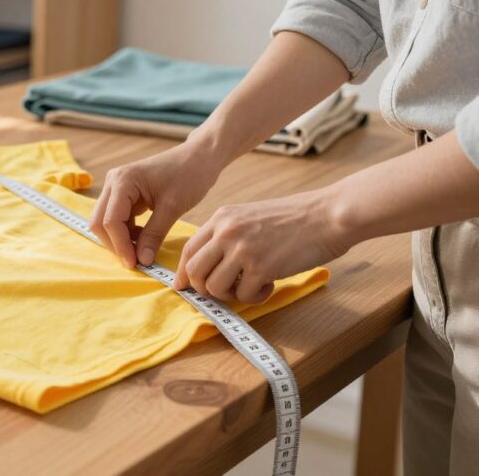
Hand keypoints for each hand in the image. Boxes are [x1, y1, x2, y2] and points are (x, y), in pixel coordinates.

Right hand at [89, 141, 224, 267]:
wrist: (199, 157)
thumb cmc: (189, 175)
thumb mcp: (173, 207)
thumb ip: (154, 235)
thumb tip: (142, 261)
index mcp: (122, 181)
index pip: (111, 221)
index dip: (120, 245)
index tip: (135, 264)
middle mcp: (113, 182)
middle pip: (99, 222)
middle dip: (115, 244)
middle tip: (136, 261)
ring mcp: (116, 187)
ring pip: (105, 222)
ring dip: (119, 239)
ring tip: (142, 250)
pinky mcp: (123, 194)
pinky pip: (116, 218)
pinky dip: (126, 232)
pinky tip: (143, 238)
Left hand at [174, 189, 351, 302]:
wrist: (328, 216)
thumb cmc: (294, 218)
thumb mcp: (250, 216)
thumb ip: (228, 236)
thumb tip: (209, 266)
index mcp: (222, 218)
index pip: (189, 250)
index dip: (184, 273)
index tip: (185, 286)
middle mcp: (227, 232)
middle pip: (195, 272)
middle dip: (204, 289)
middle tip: (224, 291)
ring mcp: (242, 250)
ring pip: (215, 288)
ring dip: (231, 295)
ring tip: (251, 286)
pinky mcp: (261, 268)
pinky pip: (244, 296)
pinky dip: (256, 297)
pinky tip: (270, 284)